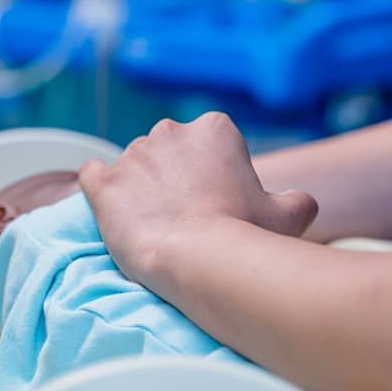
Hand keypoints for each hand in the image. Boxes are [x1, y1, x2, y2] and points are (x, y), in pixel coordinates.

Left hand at [79, 112, 317, 284]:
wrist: (196, 261)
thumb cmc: (245, 236)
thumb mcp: (290, 216)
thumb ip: (297, 201)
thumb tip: (299, 202)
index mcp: (214, 129)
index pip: (210, 145)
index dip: (214, 176)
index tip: (217, 204)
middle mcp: (169, 131)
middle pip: (170, 152)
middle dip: (175, 178)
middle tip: (186, 217)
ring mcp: (131, 155)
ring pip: (135, 167)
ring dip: (142, 190)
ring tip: (154, 226)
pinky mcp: (102, 182)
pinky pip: (92, 176)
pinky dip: (100, 190)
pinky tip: (113, 209)